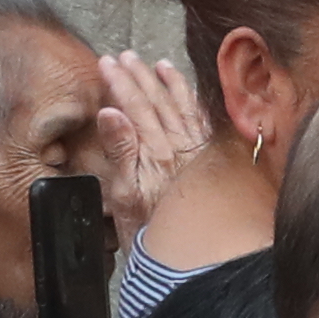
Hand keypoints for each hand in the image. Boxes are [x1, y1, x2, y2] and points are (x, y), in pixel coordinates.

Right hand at [92, 48, 208, 233]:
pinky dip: (197, 105)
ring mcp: (198, 155)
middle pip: (158, 103)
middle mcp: (179, 149)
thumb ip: (119, 151)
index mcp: (154, 154)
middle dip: (140, 77)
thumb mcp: (123, 196)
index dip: (120, 83)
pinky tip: (191, 93)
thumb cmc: (147, 233)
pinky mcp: (212, 164)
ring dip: (170, 85)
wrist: (187, 261)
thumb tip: (109, 113)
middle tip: (124, 56)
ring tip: (159, 63)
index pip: (135, 108)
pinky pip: (205, 125)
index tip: (107, 63)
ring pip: (183, 109)